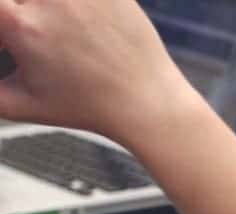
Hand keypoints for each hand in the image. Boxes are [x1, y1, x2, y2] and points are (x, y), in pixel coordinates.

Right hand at [0, 0, 198, 143]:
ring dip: (37, 9)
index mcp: (20, 25)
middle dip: (14, 12)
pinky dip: (71, 5)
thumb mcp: (20, 103)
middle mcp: (49, 0)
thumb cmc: (88, 106)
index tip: (5, 25)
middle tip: (21, 24)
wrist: (146, 101)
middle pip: (14, 1)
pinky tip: (69, 16)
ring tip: (47, 24)